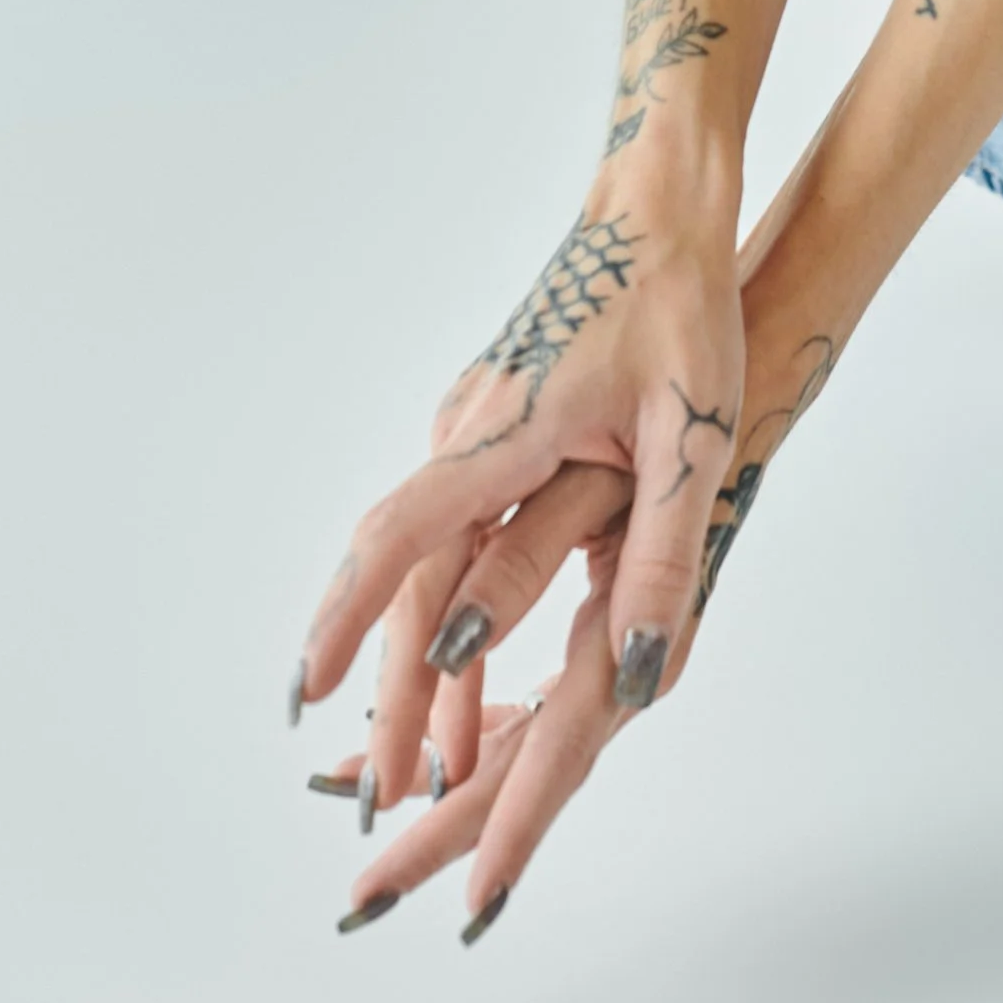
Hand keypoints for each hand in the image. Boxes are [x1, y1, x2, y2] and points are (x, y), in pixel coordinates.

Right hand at [293, 191, 743, 929]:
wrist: (663, 211)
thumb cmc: (681, 308)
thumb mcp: (695, 438)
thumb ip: (663, 558)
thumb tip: (638, 676)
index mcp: (506, 431)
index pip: (403, 536)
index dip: (352, 621)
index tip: (308, 694)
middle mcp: (471, 430)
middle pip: (408, 573)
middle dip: (389, 687)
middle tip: (377, 792)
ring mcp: (478, 426)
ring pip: (430, 559)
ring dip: (422, 658)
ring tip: (423, 765)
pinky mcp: (497, 424)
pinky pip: (455, 529)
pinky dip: (450, 604)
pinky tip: (463, 662)